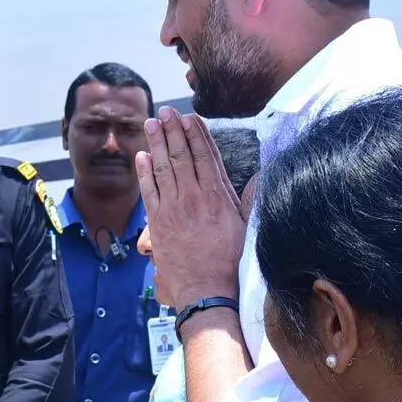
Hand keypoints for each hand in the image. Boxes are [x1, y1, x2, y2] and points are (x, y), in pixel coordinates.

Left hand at [136, 107, 244, 308]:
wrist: (206, 290)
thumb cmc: (230, 262)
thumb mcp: (247, 228)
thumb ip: (249, 199)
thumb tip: (260, 177)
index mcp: (217, 196)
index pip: (205, 156)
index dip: (196, 134)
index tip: (190, 118)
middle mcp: (193, 198)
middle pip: (181, 156)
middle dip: (173, 130)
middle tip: (166, 111)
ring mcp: (173, 209)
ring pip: (163, 168)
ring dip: (156, 143)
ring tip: (152, 123)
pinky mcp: (158, 223)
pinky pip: (149, 191)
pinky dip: (144, 172)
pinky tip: (141, 156)